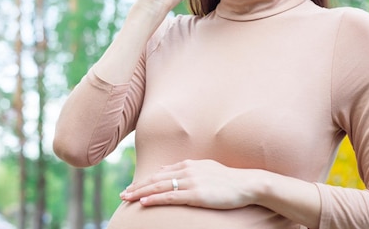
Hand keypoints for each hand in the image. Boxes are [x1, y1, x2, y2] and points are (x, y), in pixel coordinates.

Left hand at [120, 159, 257, 209]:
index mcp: (188, 165)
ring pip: (159, 188)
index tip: (131, 188)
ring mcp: (191, 182)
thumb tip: (165, 170)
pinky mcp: (196, 194)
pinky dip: (155, 199)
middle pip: (155, 180)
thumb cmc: (228, 180)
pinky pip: (171, 197)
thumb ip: (185, 169)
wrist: (246, 184)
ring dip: (140, 193)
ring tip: (127, 198)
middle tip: (122, 195)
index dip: (144, 181)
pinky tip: (143, 202)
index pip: (160, 174)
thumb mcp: (204, 169)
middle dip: (137, 187)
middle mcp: (187, 171)